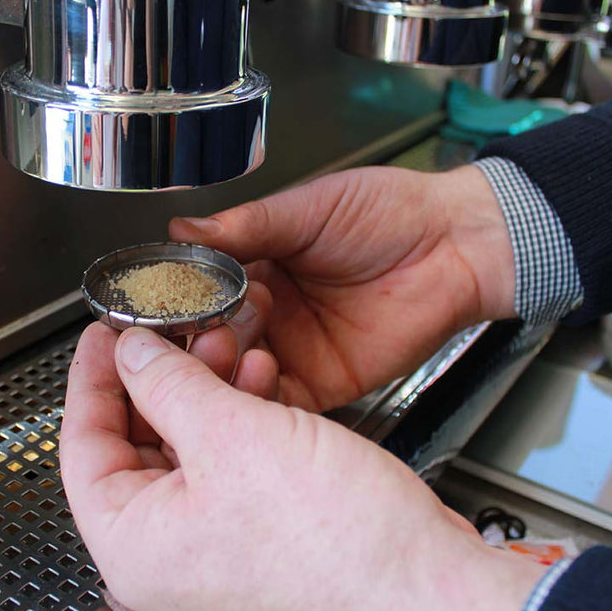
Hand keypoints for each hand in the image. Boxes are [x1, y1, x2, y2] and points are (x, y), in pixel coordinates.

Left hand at [60, 324, 543, 610]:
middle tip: (174, 330)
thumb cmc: (333, 546)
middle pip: (137, 444)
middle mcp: (168, 556)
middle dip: (162, 377)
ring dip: (208, 391)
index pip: (82, 444)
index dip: (91, 377)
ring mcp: (216, 549)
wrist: (425, 589)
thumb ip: (168, 386)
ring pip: (191, 451)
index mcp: (133, 544)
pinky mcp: (261, 537)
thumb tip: (130, 354)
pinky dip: (243, 421)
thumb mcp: (231, 437)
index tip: (102, 334)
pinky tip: (265, 383)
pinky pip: (233, 466)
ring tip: (229, 346)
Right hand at [169, 165, 514, 411]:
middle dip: (195, 337)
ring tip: (219, 350)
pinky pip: (280, 401)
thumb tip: (182, 229)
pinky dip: (259, 399)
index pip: (201, 288)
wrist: (455, 245)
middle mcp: (268, 311)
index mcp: (257, 264)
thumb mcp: (308, 209)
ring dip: (222, 368)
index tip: (157, 301)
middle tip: (190, 330)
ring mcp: (293, 349)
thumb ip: (246, 226)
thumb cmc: (391, 213)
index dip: (179, 297)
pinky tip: (250, 382)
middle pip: (212, 336)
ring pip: (238, 372)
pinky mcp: (321, 383)